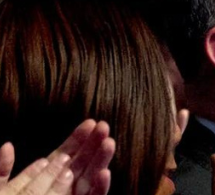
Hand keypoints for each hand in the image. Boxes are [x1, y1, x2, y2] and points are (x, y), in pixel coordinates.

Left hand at [0, 120, 114, 194]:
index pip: (64, 157)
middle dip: (94, 146)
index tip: (90, 122)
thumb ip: (2, 173)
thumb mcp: (1, 194)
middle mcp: (61, 193)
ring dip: (101, 162)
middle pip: (82, 166)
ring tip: (108, 143)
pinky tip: (104, 174)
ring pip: (91, 182)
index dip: (77, 140)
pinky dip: (100, 189)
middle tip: (104, 126)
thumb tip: (7, 145)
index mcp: (43, 185)